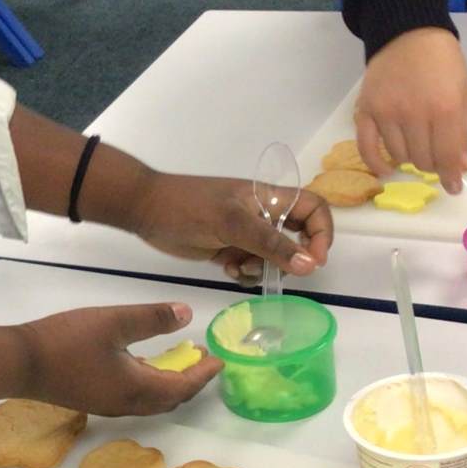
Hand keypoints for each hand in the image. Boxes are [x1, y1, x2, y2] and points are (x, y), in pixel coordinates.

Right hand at [17, 302, 222, 416]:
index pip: (183, 386)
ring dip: (170, 384)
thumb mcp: (114, 321)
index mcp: (138, 389)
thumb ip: (153, 318)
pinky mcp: (93, 400)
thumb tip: (187, 314)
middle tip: (202, 360)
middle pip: (170, 399)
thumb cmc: (67, 341)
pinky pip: (134, 397)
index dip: (204, 374)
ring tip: (177, 359)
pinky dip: (150, 384)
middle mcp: (127, 405)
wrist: (20, 363)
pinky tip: (142, 364)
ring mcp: (108, 405)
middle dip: (191, 382)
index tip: (219, 360)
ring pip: (151, 400)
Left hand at [127, 173, 330, 283]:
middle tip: (274, 271)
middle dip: (290, 258)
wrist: (144, 210)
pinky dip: (243, 271)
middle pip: (296, 237)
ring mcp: (244, 232)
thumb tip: (312, 264)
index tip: (314, 261)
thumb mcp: (232, 224)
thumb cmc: (188, 208)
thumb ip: (271, 244)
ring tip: (239, 266)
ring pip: (273, 256)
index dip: (322, 233)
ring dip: (262, 267)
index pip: (313, 208)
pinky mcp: (228, 247)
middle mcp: (261, 214)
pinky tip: (225, 268)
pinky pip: (250, 264)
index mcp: (268, 197)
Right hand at [356, 27, 466, 192]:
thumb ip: (462, 132)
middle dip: (433, 164)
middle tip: (436, 157)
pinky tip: (387, 170)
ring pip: (399, 156)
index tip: (453, 186)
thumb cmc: (444, 64)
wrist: (409, 35)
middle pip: (423, 160)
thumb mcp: (464, 95)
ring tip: (416, 146)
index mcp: (446, 109)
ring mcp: (387, 113)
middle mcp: (415, 114)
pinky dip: (376, 163)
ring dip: (410, 158)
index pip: (447, 157)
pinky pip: (366, 147)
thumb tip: (460, 166)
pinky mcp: (366, 110)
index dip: (452, 177)